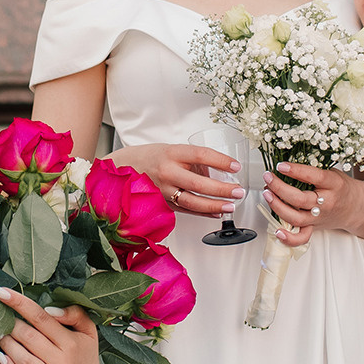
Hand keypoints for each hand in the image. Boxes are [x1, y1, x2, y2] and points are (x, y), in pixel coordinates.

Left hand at [0, 286, 102, 363]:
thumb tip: (50, 309)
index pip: (40, 317)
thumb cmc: (84, 356)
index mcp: (71, 342)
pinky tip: (0, 357)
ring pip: (21, 358)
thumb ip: (75, 314)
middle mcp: (61, 361)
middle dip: (9, 324)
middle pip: (27, 337)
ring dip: (5, 343)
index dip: (18, 303)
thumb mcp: (88, 332)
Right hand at [113, 142, 244, 217]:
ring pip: (192, 201)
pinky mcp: (163, 203)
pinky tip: (217, 213)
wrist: (125, 168)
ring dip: (214, 205)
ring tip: (231, 206)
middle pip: (199, 183)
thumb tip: (220, 171)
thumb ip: (193, 160)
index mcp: (172, 153)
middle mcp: (167, 172)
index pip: (201, 155)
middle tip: (238, 191)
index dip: (221, 161)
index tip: (236, 166)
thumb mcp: (172, 150)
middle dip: (222, 189)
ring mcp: (164, 190)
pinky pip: (186, 210)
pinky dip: (203, 213)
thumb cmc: (152, 157)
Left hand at [261, 161, 356, 247]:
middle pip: (300, 199)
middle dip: (279, 188)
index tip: (281, 166)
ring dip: (277, 206)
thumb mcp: (332, 173)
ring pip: (295, 217)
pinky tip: (277, 230)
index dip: (295, 171)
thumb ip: (313, 170)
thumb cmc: (341, 188)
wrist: (355, 207)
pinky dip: (289, 238)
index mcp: (333, 185)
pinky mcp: (314, 227)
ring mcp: (319, 218)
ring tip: (267, 193)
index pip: (313, 177)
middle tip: (268, 177)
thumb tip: (286, 165)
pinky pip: (301, 237)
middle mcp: (326, 203)